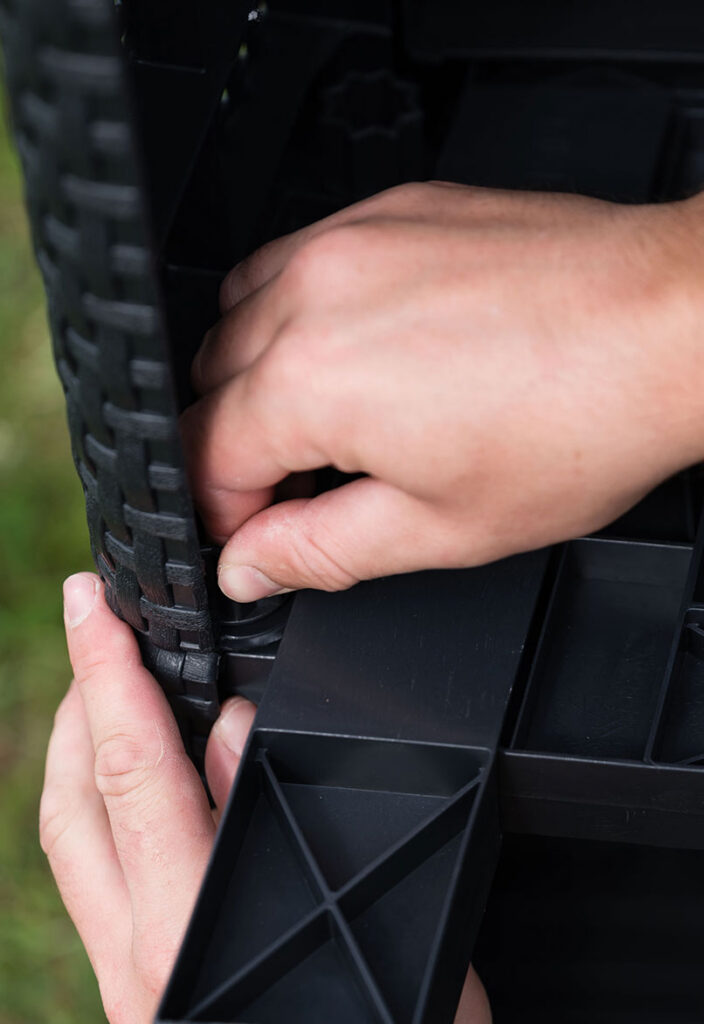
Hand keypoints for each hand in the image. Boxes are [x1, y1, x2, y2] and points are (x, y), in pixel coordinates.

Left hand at [41, 573, 491, 1022]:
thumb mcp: (361, 911)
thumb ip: (281, 818)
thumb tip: (229, 729)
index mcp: (192, 927)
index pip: (132, 771)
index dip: (106, 676)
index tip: (91, 607)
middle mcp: (139, 956)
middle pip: (72, 801)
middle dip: (75, 701)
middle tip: (96, 631)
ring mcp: (129, 978)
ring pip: (70, 842)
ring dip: (79, 752)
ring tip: (109, 691)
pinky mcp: (137, 990)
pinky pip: (93, 880)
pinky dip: (102, 810)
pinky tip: (138, 789)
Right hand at [181, 183, 703, 602]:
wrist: (670, 323)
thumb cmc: (581, 420)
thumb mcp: (440, 527)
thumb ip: (320, 549)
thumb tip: (252, 563)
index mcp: (309, 382)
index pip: (204, 454)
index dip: (225, 511)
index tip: (260, 531)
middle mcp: (311, 295)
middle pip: (207, 381)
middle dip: (238, 445)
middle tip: (306, 484)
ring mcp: (348, 239)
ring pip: (237, 312)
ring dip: (258, 374)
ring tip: (334, 416)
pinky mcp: (388, 212)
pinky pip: (296, 259)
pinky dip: (299, 313)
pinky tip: (363, 348)